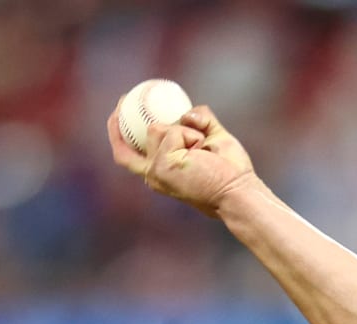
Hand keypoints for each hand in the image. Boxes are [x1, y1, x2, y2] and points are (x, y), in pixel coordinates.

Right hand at [107, 103, 257, 218]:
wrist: (239, 191)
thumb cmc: (231, 172)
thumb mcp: (213, 139)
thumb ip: (200, 121)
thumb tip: (187, 113)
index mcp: (161, 173)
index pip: (127, 154)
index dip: (117, 131)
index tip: (121, 108)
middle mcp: (153, 175)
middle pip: (127, 144)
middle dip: (117, 119)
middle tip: (126, 97)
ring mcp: (155, 171)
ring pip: (157, 128)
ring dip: (184, 130)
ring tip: (203, 148)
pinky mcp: (162, 166)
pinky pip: (173, 131)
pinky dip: (191, 134)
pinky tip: (202, 151)